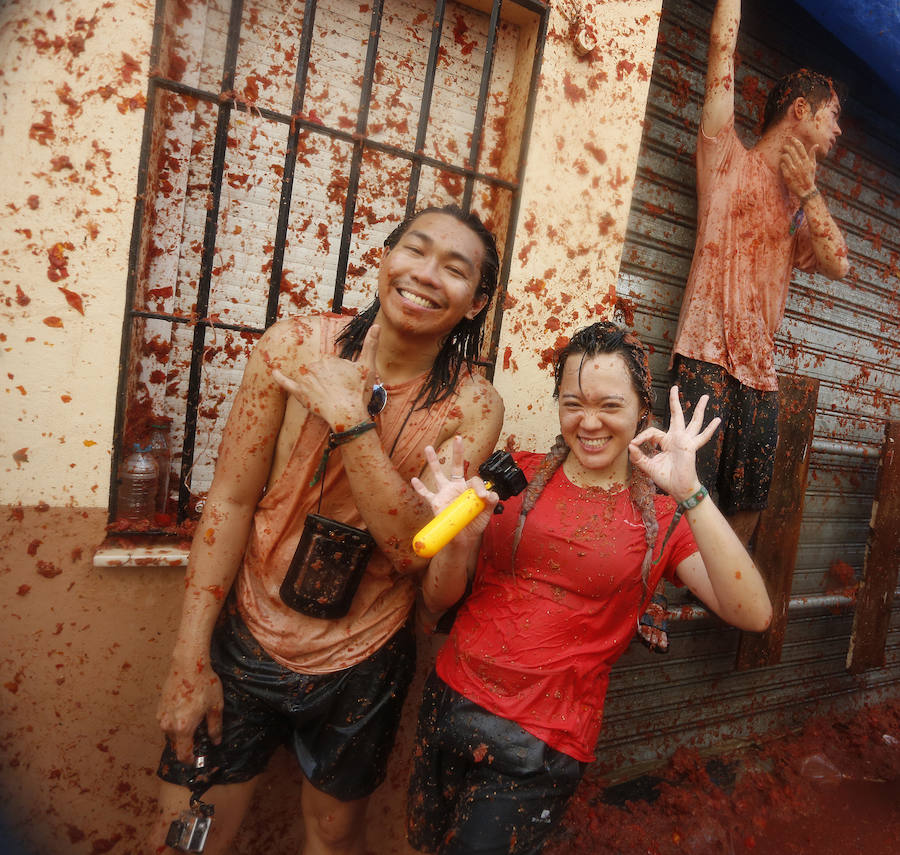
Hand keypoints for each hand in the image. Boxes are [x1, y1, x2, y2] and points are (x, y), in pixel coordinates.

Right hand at [156, 660, 223, 764]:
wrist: (188, 664)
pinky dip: (176, 720)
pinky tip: (186, 708)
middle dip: (188, 742)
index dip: (190, 760)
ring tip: (195, 717)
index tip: (196, 759)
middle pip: (177, 743)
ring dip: (181, 730)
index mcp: (183, 727)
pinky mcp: (159, 707)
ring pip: (171, 732)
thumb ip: (215, 727)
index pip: (183, 754)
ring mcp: (162, 716)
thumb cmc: (203, 683)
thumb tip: (215, 740)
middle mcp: (169, 725)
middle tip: (201, 732)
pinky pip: (167, 721)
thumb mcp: (215, 706)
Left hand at [271, 323, 378, 430]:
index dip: (341, 375)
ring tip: (330, 397)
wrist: (348, 415)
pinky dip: (279, 377)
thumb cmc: (358, 392)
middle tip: (341, 393)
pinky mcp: (299, 393)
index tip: (347, 384)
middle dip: (329, 380)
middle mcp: (314, 366)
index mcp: (329, 359)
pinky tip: (273, 372)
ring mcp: (305, 380)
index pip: (332, 364)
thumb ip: (371, 345)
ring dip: (316, 385)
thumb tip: (377, 325)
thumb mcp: (368, 367)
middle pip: (320, 371)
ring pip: (309, 378)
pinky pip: (286, 383)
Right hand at [411, 436, 497, 544]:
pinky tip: (414, 480)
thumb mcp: (486, 513)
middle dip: (457, 452)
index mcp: (470, 489)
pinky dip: (419, 488)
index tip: (483, 497)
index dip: (480, 486)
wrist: (462, 539)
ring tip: (429, 448)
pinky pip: (426, 494)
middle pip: (456, 466)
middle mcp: (457, 487)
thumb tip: (490, 494)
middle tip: (458, 438)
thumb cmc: (473, 525)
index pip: (474, 480)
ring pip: (438, 475)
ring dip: (433, 461)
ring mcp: (445, 494)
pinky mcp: (436, 503)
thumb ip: (491, 502)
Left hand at [628, 386, 720, 500]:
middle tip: (674, 387)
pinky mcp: (691, 447)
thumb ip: (639, 457)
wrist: (678, 488)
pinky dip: (709, 429)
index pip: (653, 432)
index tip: (634, 444)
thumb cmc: (665, 478)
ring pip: (694, 421)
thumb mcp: (648, 466)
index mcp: (665, 442)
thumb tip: (631, 445)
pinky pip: (702, 437)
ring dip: (699, 409)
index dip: (642, 436)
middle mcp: (676, 438)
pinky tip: (717, 420)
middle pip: (676, 416)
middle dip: (674, 401)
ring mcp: (685, 441)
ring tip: (706, 397)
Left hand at [780, 135, 817, 196]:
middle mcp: (800, 164)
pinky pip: (782, 165)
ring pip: (785, 157)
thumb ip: (812, 155)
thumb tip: (816, 145)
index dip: (794, 141)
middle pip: (791, 151)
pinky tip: (783, 164)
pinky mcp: (787, 175)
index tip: (790, 138)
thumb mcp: (813, 166)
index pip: (800, 147)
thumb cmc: (809, 177)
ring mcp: (793, 169)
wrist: (806, 191)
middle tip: (784, 146)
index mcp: (806, 160)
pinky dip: (782, 163)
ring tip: (783, 155)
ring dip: (783, 155)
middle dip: (787, 147)